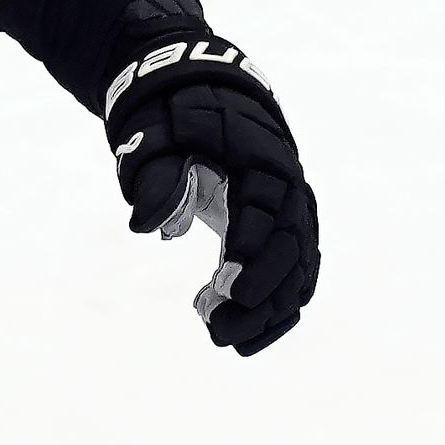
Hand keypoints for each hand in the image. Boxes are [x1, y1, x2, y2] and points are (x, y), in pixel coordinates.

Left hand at [103, 31, 318, 355]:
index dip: (251, 247)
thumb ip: (157, 177)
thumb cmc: (177, 124)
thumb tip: (147, 225)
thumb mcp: (158, 136)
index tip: (224, 284)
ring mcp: (292, 214)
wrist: (207, 104)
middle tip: (214, 325)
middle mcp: (289, 188)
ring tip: (219, 337)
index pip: (268, 206)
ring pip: (296, 271)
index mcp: (262, 158)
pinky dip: (274, 313)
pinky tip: (242, 340)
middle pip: (290, 247)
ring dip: (264, 312)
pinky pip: (293, 280)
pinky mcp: (285, 236)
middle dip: (258, 292)